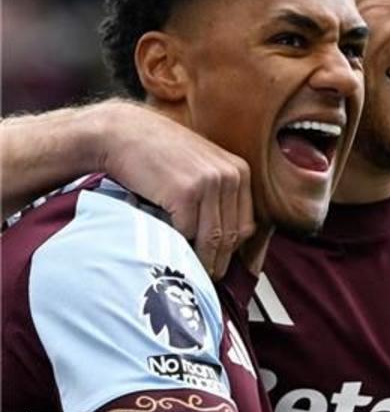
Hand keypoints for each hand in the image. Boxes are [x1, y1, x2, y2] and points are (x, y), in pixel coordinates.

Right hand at [96, 101, 253, 277]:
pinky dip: (176, 243)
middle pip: (231, 235)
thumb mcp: (200, 167)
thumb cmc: (157, 155)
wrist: (122, 133)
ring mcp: (210, 183)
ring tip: (187, 270)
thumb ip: (217, 195)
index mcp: (239, 171)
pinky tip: (166, 246)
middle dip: (217, 261)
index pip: (245, 225)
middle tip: (204, 278)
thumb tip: (227, 241)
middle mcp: (230, 176)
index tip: (218, 265)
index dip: (231, 251)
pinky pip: (187, 231)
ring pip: (212, 238)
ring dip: (200, 259)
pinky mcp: (186, 192)